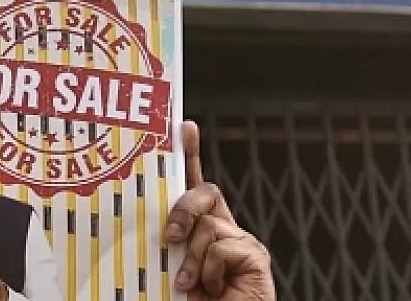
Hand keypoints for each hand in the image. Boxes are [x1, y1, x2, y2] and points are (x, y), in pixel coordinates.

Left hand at [166, 121, 275, 300]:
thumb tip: (155, 226)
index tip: (183, 127)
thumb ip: (166, 244)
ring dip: (193, 259)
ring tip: (192, 284)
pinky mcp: (255, 257)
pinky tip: (214, 288)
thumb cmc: (193, 300)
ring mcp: (242, 241)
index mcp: (202, 228)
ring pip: (209, 224)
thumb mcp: (170, 265)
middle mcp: (225, 229)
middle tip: (171, 239)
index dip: (191, 154)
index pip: (196, 184)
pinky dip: (210, 271)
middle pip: (206, 192)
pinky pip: (222, 247)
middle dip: (183, 210)